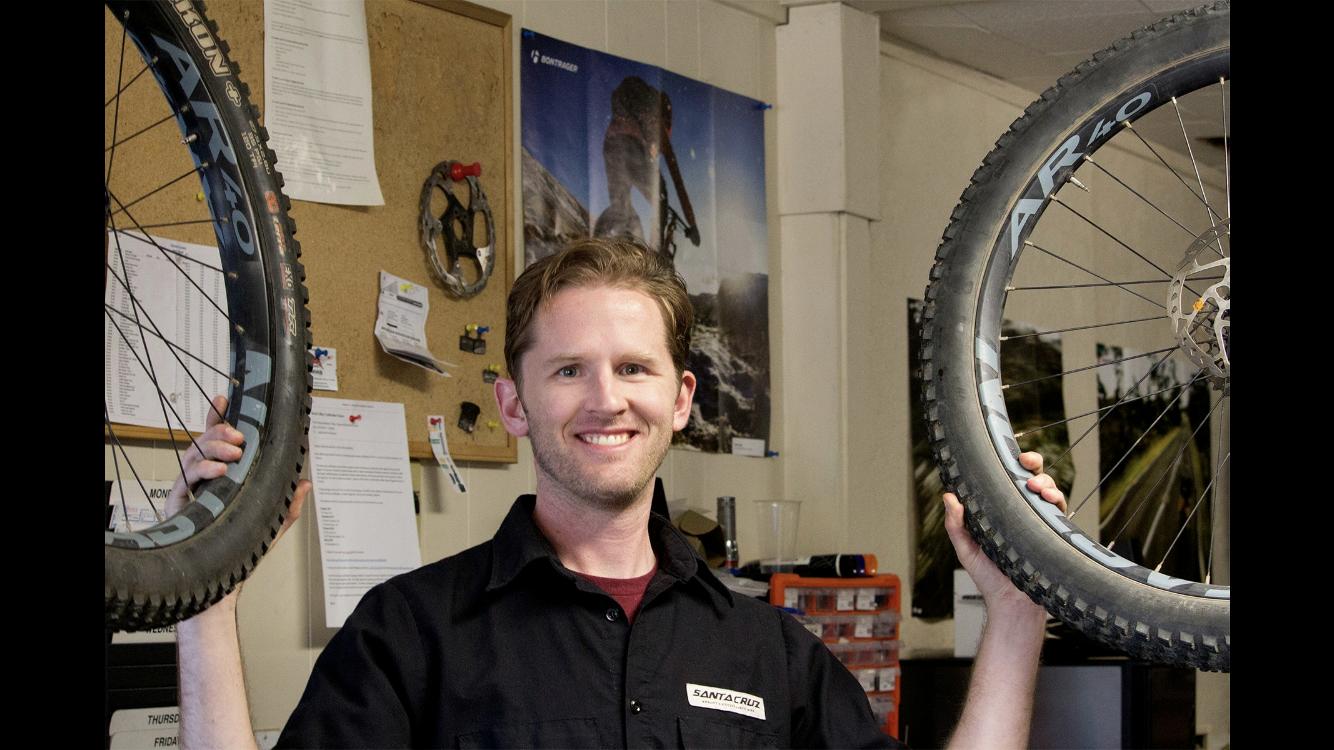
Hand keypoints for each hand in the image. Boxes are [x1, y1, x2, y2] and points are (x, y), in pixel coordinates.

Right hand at [169, 395, 310, 610]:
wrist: (222, 581)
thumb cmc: (243, 549)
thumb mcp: (273, 522)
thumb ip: (290, 503)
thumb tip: (307, 482)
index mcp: (222, 476)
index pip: (217, 441)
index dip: (218, 417)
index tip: (224, 397)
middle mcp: (203, 479)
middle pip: (203, 440)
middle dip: (220, 430)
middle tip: (240, 436)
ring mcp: (190, 491)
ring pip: (194, 453)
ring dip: (214, 446)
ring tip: (234, 451)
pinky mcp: (179, 505)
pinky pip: (186, 479)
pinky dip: (204, 469)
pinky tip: (221, 469)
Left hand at [943, 451, 1064, 611]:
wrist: (1011, 604)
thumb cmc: (989, 578)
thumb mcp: (966, 548)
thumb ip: (956, 524)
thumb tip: (948, 497)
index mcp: (1001, 512)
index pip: (1008, 482)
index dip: (1010, 466)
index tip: (1007, 457)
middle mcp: (1022, 514)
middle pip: (1032, 480)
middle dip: (1033, 465)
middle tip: (1026, 463)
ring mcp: (1040, 523)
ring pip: (1048, 491)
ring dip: (1045, 482)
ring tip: (1036, 486)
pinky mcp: (1053, 535)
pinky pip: (1060, 512)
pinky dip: (1057, 500)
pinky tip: (1050, 499)